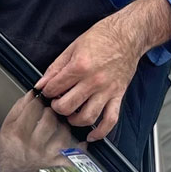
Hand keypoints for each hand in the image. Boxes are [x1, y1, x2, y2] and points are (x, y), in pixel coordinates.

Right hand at [0, 90, 71, 171]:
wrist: (14, 166)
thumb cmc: (10, 144)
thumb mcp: (8, 123)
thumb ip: (19, 107)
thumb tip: (32, 93)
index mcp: (18, 134)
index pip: (34, 109)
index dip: (38, 100)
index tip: (39, 99)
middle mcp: (33, 145)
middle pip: (50, 120)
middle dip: (51, 110)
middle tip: (49, 109)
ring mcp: (46, 155)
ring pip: (63, 133)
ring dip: (63, 124)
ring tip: (58, 122)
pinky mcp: (55, 161)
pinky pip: (72, 154)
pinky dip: (79, 147)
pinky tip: (80, 140)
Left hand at [35, 0, 170, 140]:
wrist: (128, 35)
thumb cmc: (102, 37)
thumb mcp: (73, 47)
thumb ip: (56, 67)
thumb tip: (42, 83)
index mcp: (80, 66)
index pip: (55, 88)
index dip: (47, 91)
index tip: (48, 91)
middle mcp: (94, 81)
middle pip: (67, 106)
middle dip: (57, 107)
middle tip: (56, 103)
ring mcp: (107, 91)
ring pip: (87, 117)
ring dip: (74, 120)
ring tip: (70, 115)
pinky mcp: (118, 96)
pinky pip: (111, 120)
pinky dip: (101, 132)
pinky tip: (91, 136)